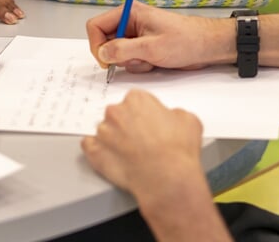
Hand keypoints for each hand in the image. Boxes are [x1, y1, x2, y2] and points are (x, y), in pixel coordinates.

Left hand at [81, 89, 206, 199]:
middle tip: (141, 140)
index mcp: (137, 99)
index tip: (148, 123)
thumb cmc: (177, 150)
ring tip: (130, 154)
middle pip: (118, 114)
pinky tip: (111, 157)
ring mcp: (103, 131)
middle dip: (127, 124)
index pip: (136, 100)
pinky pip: (90, 146)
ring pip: (105, 131)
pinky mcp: (94, 151)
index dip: (144, 114)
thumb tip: (170, 117)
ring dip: (114, 139)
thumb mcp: (188, 120)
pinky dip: (97, 150)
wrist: (166, 178)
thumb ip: (173, 113)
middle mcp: (116, 111)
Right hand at [86, 2, 234, 72]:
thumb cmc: (186, 40)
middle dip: (117, 56)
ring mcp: (136, 36)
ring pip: (117, 54)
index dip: (96, 44)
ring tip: (150, 60)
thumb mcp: (151, 47)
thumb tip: (102, 53)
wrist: (207, 47)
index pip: (96, 26)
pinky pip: (129, 60)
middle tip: (135, 60)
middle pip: (105, 41)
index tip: (105, 60)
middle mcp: (130, 23)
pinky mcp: (142, 47)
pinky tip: (155, 62)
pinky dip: (139, 65)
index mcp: (129, 13)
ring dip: (130, 62)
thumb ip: (123, 50)